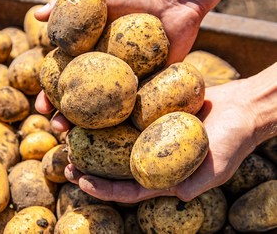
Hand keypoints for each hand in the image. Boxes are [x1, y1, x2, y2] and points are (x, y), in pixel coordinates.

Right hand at [35, 0, 204, 131]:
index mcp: (91, 55)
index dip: (51, 94)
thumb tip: (36, 15)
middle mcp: (108, 72)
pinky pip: (139, 107)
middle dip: (69, 116)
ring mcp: (130, 81)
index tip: (41, 106)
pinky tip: (117, 137)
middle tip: (58, 129)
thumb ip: (67, 4)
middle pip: (85, 99)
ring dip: (94, 127)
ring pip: (109, 110)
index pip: (66, 79)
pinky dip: (128, 122)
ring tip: (82, 140)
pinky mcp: (152, 86)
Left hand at [63, 79, 257, 201]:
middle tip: (65, 160)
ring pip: (116, 138)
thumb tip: (174, 196)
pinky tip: (94, 108)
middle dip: (89, 165)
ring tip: (69, 133)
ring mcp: (151, 132)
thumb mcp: (217, 169)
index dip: (103, 189)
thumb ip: (196, 184)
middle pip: (114, 164)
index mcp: (162, 174)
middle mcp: (152, 153)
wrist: (241, 108)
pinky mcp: (153, 110)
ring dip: (93, 138)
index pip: (127, 188)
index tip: (81, 182)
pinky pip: (129, 113)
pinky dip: (111, 113)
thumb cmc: (233, 141)